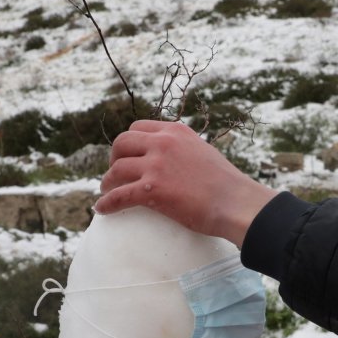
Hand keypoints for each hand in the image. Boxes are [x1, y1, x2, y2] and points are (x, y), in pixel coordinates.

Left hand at [97, 120, 276, 245]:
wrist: (235, 202)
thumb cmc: (226, 185)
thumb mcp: (203, 152)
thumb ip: (183, 151)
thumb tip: (173, 162)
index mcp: (176, 131)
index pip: (139, 127)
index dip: (128, 143)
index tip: (127, 156)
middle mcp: (163, 143)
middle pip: (121, 143)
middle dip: (114, 158)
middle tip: (116, 174)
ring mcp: (156, 165)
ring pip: (116, 169)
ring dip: (108, 182)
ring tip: (108, 191)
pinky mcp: (152, 190)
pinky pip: (119, 195)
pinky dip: (106, 203)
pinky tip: (101, 209)